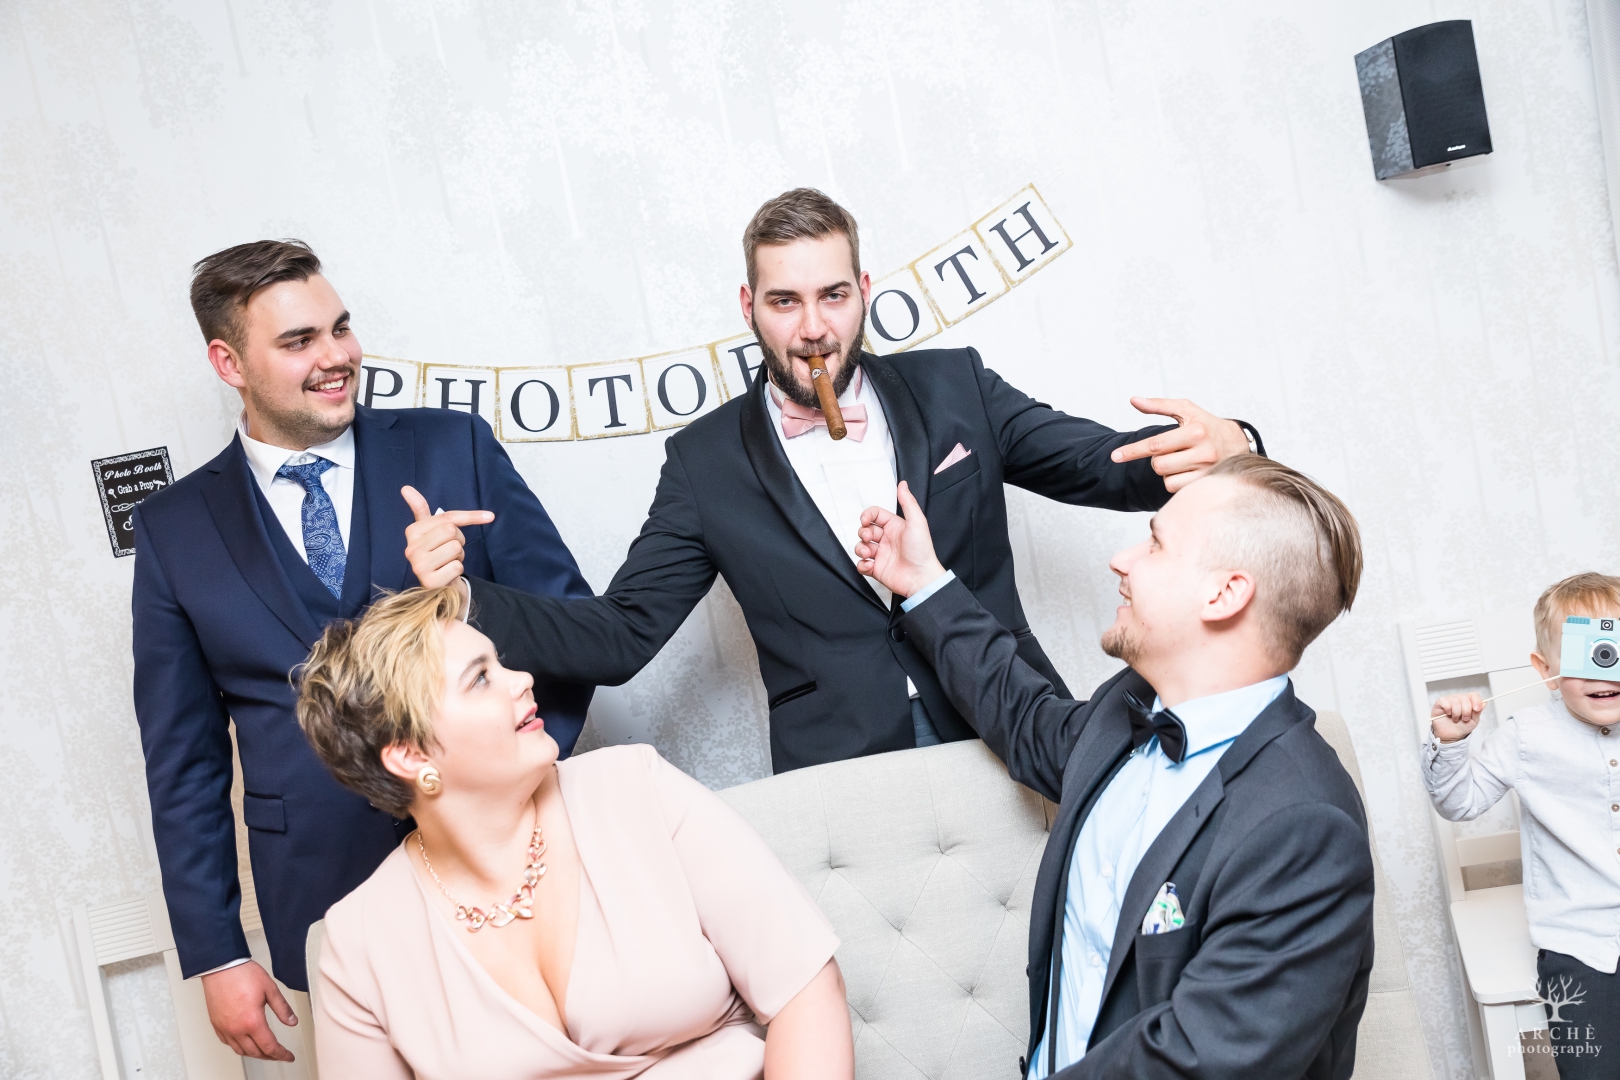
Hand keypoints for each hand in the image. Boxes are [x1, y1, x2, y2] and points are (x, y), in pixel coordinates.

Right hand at [200, 961, 295, 1061]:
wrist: (221, 966)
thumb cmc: (242, 974)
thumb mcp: (270, 989)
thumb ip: (283, 1008)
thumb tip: (292, 1021)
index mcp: (252, 1021)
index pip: (269, 1047)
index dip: (281, 1054)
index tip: (288, 1056)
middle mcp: (236, 1029)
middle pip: (255, 1052)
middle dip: (269, 1056)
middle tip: (279, 1054)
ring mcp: (224, 1028)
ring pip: (240, 1051)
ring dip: (254, 1054)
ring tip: (264, 1051)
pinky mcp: (216, 1024)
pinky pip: (228, 1043)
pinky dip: (239, 1047)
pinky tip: (245, 1042)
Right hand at [402, 485, 493, 588]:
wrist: (437, 583)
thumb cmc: (436, 552)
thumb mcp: (429, 530)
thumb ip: (420, 509)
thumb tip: (405, 487)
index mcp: (412, 532)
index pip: (448, 518)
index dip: (471, 517)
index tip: (490, 516)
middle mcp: (411, 548)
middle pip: (452, 531)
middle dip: (459, 541)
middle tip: (450, 551)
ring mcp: (418, 566)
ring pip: (456, 548)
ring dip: (459, 557)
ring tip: (448, 562)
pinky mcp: (428, 581)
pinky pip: (456, 567)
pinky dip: (457, 570)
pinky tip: (447, 573)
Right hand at [855, 481, 945, 597]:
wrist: (921, 578)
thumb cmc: (922, 551)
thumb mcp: (917, 522)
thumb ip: (908, 502)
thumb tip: (902, 484)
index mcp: (894, 526)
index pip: (875, 515)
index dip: (867, 515)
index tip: (865, 520)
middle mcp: (886, 539)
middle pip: (865, 530)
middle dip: (862, 532)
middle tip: (868, 538)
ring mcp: (880, 554)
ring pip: (860, 546)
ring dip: (860, 548)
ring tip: (869, 553)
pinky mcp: (876, 569)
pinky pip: (861, 565)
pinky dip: (861, 565)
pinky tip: (870, 565)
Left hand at [1111, 397, 1251, 492]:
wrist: (1237, 443)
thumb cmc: (1207, 425)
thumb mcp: (1186, 410)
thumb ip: (1159, 405)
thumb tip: (1133, 400)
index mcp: (1195, 432)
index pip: (1156, 444)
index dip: (1133, 451)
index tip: (1115, 456)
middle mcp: (1204, 452)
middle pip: (1158, 465)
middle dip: (1158, 459)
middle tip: (1172, 451)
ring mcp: (1207, 471)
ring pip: (1166, 479)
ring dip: (1167, 471)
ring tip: (1183, 461)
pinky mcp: (1206, 485)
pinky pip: (1175, 489)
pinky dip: (1175, 481)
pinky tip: (1188, 471)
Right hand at [1430, 692, 1483, 742]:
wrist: (1451, 735)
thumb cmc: (1462, 727)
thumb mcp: (1473, 721)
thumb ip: (1478, 712)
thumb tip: (1484, 702)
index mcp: (1468, 702)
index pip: (1473, 695)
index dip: (1476, 701)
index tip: (1477, 709)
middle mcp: (1459, 698)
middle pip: (1465, 698)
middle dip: (1466, 711)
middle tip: (1465, 719)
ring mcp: (1449, 700)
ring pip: (1455, 701)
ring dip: (1457, 713)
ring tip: (1455, 719)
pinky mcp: (1440, 703)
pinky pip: (1444, 701)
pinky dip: (1447, 709)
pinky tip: (1448, 714)